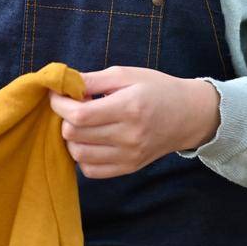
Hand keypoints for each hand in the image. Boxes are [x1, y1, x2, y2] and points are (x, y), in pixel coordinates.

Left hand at [47, 67, 220, 178]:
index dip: (59, 105)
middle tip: (73, 106)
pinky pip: (91, 170)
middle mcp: (129, 136)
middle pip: (74, 135)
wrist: (189, 115)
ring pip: (78, 155)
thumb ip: (93, 79)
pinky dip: (83, 156)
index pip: (79, 115)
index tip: (57, 94)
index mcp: (128, 108)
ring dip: (72, 138)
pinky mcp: (129, 168)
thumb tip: (64, 84)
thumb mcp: (127, 74)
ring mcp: (129, 156)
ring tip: (82, 123)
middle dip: (64, 119)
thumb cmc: (157, 89)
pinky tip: (90, 140)